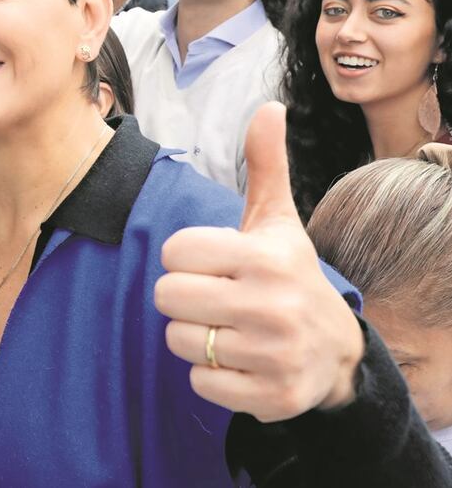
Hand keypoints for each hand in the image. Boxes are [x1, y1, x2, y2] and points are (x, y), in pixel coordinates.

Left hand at [154, 102, 363, 422]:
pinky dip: (209, 375)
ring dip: (193, 337)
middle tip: (212, 298)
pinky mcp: (272, 396)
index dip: (184, 257)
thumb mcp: (278, 222)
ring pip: (178, 341)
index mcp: (265, 257)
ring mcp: (273, 354)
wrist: (336, 354)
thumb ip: (264, 166)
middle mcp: (272, 305)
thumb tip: (269, 107)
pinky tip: (237, 361)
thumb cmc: (289, 276)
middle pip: (166, 297)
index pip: (175, 251)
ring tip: (226, 329)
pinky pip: (199, 383)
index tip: (211, 263)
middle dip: (182, 298)